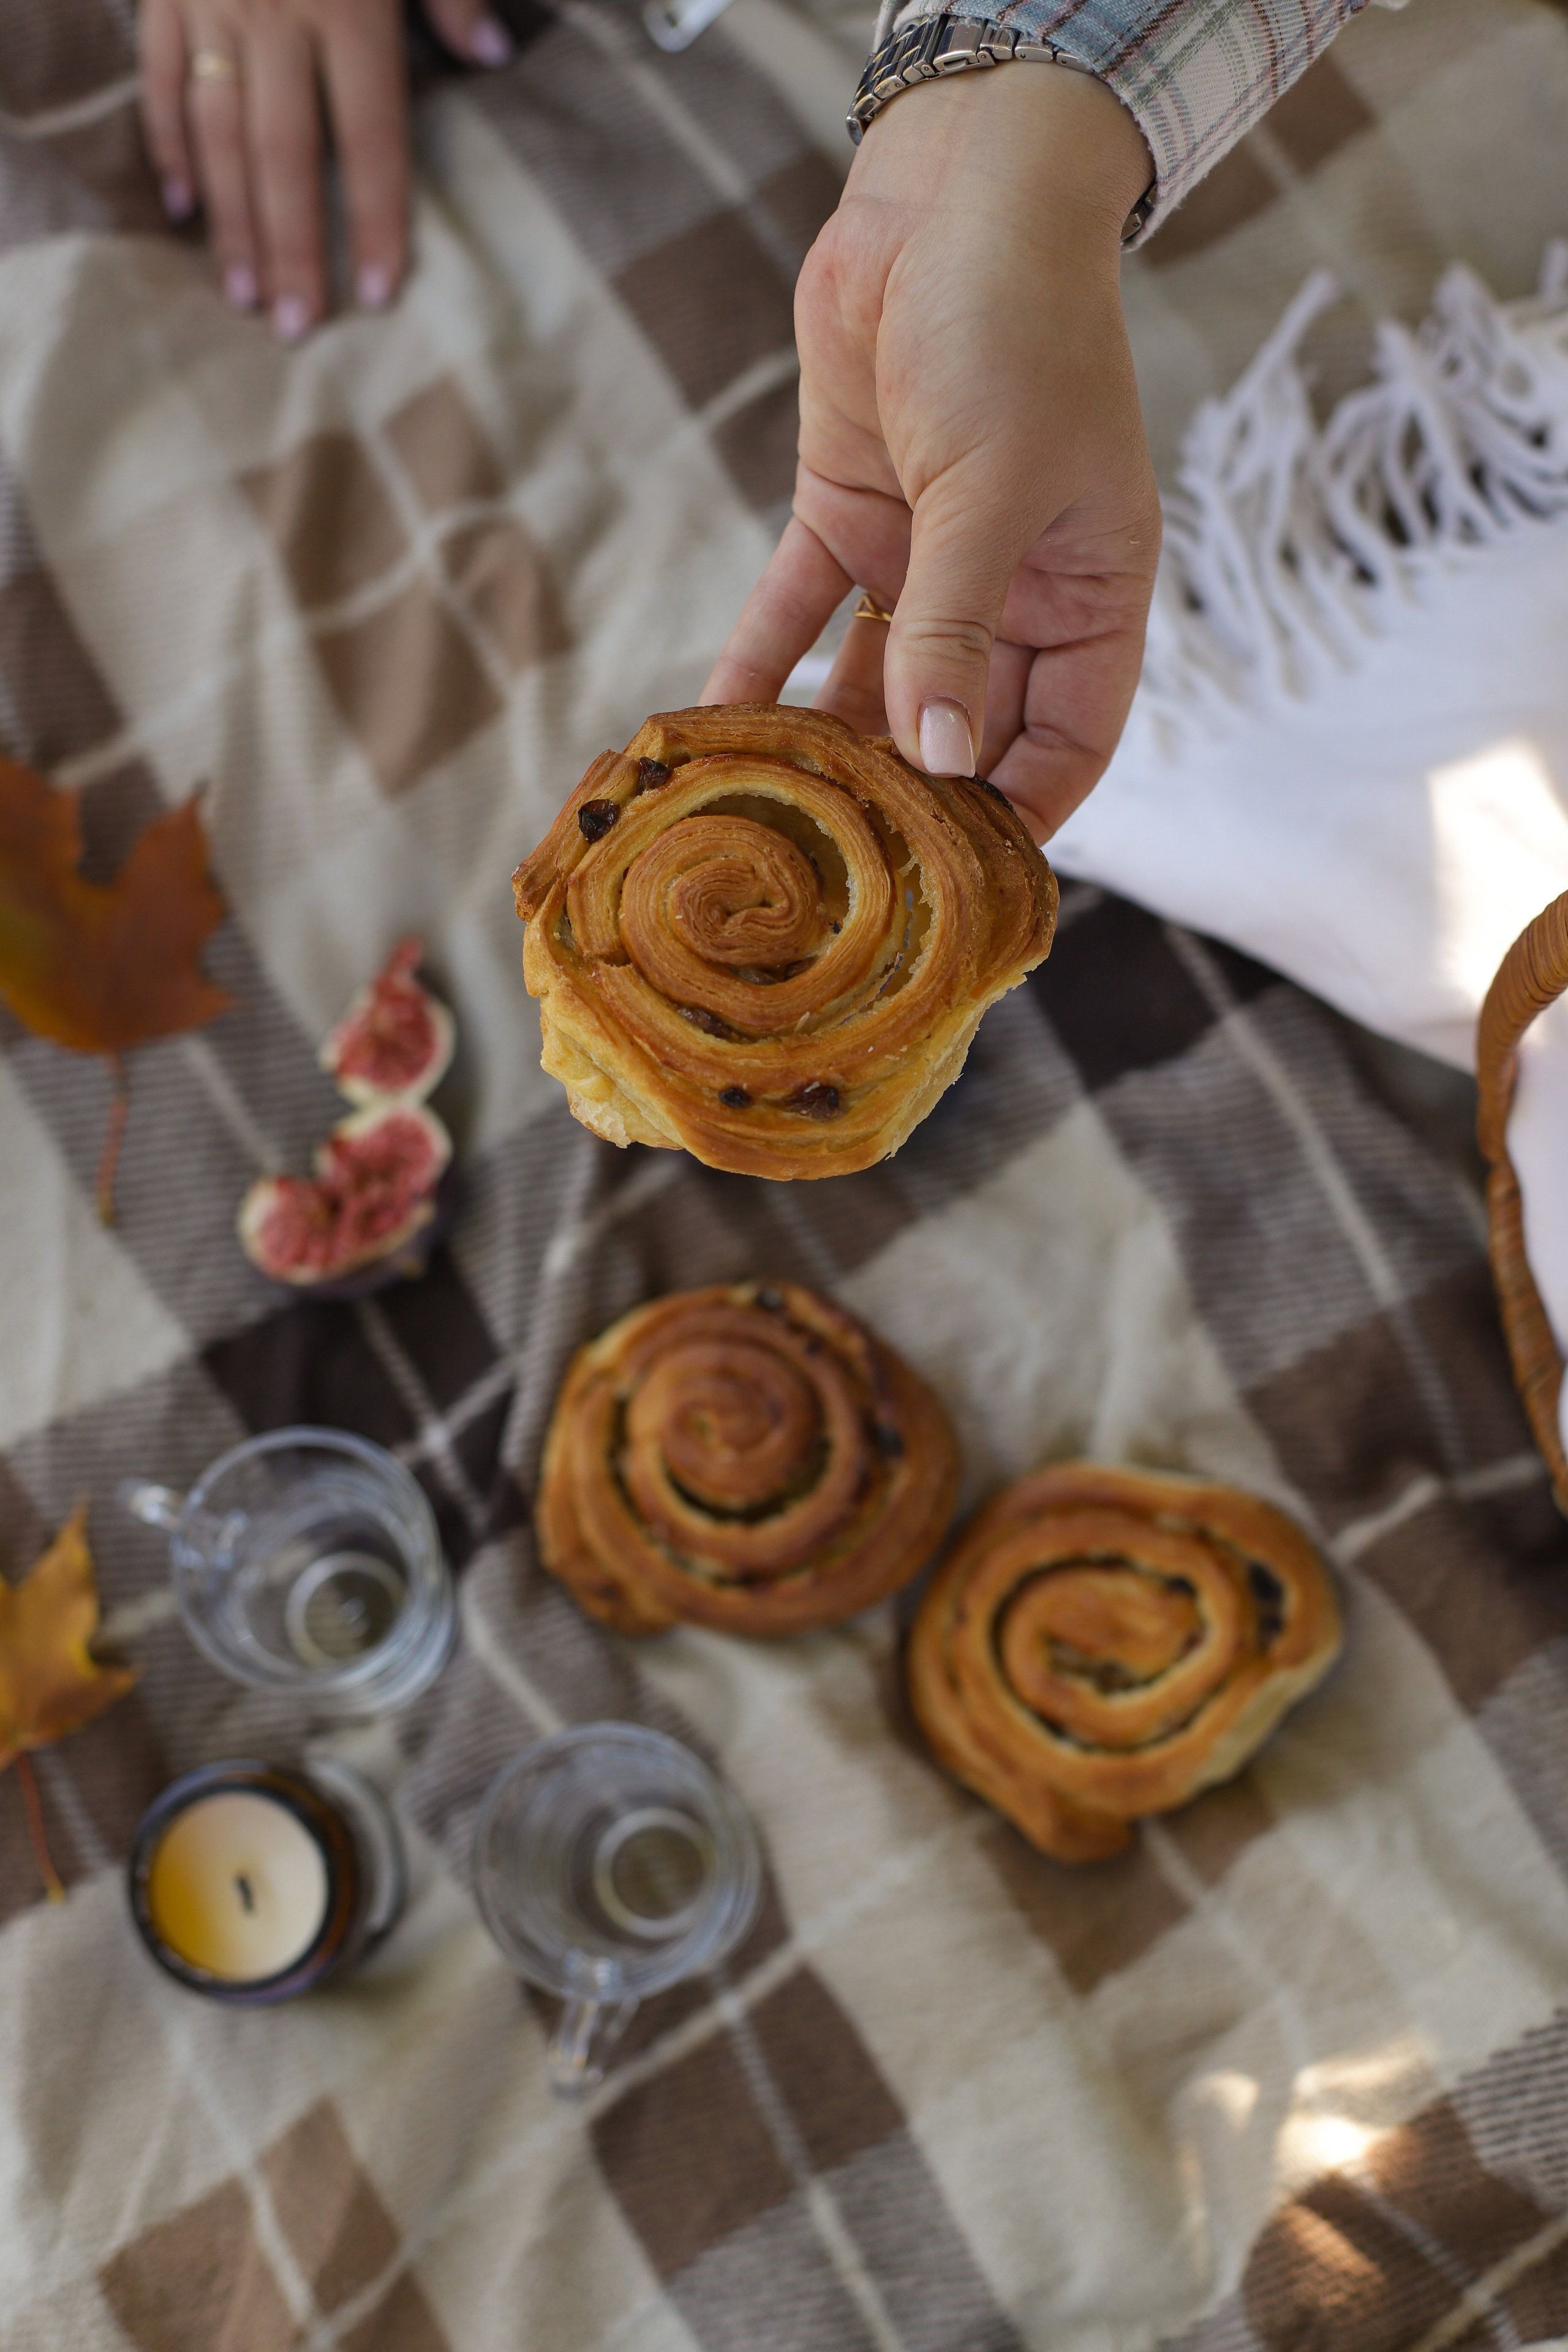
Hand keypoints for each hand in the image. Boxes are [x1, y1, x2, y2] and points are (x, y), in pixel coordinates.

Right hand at [139, 0, 514, 337]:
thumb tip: (497, 54)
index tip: (378, 293)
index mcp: (350, 5)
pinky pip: (158, 76)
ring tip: (243, 293)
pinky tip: (183, 207)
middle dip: (293, 246)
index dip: (377, 220)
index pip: (371, 138)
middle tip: (296, 329)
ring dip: (230, 219)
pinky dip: (166, 143)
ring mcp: (211, 3)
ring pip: (215, 130)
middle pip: (286, 155)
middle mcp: (277, 15)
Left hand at [702, 64, 1161, 839]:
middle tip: (852, 879)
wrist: (953, 190)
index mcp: (1090, 592)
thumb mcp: (995, 490)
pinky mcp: (851, 516)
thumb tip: (945, 762)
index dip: (1026, 815)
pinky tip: (716, 726)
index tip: (969, 890)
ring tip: (776, 821)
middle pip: (966, 724)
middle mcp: (1013, 590)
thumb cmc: (1014, 328)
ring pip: (878, 682)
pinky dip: (762, 664)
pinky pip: (803, 613)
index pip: (1070, 740)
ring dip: (829, 745)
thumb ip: (961, 627)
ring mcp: (928, 557)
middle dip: (914, 797)